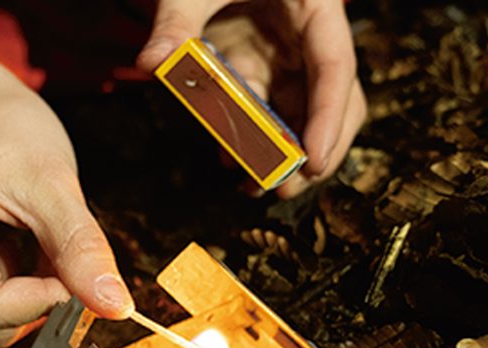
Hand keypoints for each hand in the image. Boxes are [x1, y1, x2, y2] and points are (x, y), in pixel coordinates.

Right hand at [0, 31, 132, 347]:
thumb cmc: (4, 129)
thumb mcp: (52, 182)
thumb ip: (81, 248)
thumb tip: (116, 307)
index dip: (40, 299)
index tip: (69, 265)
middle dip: (32, 295)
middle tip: (50, 246)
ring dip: (19, 293)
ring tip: (22, 237)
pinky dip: (4, 288)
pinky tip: (4, 245)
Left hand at [137, 0, 365, 196]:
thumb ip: (176, 21)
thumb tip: (153, 63)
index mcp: (313, 5)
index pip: (334, 67)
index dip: (328, 118)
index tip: (314, 162)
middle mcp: (308, 37)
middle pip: (332, 100)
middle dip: (315, 148)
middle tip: (284, 188)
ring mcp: (286, 56)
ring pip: (302, 114)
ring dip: (282, 153)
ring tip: (254, 187)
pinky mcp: (262, 69)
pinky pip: (266, 112)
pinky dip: (253, 140)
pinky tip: (231, 161)